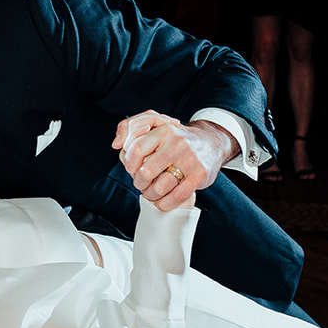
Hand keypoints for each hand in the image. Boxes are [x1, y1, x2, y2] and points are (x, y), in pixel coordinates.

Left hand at [111, 112, 235, 209]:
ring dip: (151, 195)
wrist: (211, 143)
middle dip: (139, 183)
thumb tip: (116, 144)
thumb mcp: (155, 124)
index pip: (136, 149)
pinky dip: (165, 203)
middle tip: (141, 184)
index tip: (131, 169)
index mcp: (164, 130)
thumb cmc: (175, 138)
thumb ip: (130, 128)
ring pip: (160, 187)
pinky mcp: (200, 175)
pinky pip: (177, 196)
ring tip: (151, 193)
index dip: (129, 164)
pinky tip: (161, 201)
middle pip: (146, 172)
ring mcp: (190, 159)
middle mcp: (177, 143)